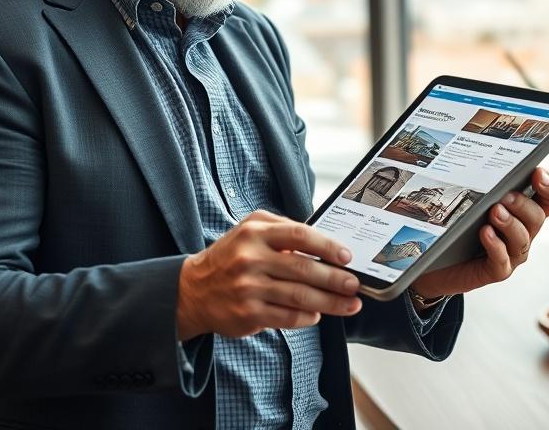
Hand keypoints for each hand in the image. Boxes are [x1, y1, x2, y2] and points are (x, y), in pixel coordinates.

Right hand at [176, 210, 361, 339]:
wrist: (193, 289)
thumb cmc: (231, 256)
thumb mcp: (250, 229)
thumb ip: (283, 230)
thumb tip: (325, 242)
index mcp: (255, 232)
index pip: (299, 234)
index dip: (327, 245)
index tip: (347, 257)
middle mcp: (250, 258)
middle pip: (303, 268)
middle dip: (335, 279)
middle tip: (355, 285)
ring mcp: (248, 288)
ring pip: (299, 296)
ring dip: (330, 303)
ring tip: (350, 305)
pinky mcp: (247, 314)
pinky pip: (286, 317)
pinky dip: (307, 317)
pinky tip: (318, 315)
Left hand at [409, 168, 548, 299]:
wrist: (437, 259)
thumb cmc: (457, 223)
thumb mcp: (470, 198)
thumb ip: (480, 179)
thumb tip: (475, 149)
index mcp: (522, 211)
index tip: (538, 172)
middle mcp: (523, 232)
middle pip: (537, 217)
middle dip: (523, 204)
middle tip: (506, 195)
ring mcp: (512, 253)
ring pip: (522, 239)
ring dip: (510, 224)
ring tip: (494, 211)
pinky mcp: (496, 270)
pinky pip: (502, 261)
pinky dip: (496, 246)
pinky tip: (486, 233)